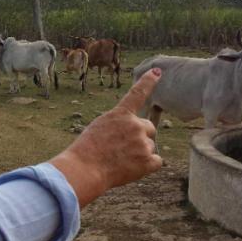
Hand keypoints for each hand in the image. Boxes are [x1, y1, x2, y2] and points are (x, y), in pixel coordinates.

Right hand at [50, 68, 162, 206]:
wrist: (84, 169)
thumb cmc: (86, 150)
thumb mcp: (100, 128)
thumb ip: (119, 126)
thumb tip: (137, 135)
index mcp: (120, 114)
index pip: (137, 94)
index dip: (148, 82)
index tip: (156, 71)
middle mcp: (135, 125)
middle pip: (148, 128)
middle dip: (140, 137)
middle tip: (122, 148)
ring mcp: (143, 142)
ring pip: (149, 147)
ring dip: (139, 154)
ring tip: (119, 161)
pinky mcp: (148, 160)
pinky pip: (156, 162)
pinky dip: (146, 167)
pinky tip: (130, 169)